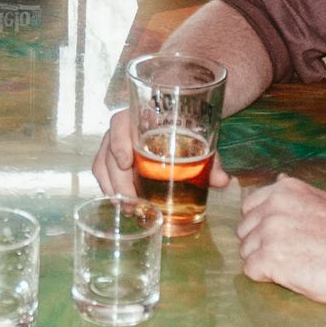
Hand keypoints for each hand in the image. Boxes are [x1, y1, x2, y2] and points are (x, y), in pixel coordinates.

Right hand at [91, 109, 230, 195]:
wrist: (179, 121)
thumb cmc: (185, 127)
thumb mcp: (199, 138)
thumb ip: (211, 158)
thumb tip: (223, 180)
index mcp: (139, 116)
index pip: (119, 124)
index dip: (118, 143)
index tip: (127, 163)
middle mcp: (122, 130)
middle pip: (109, 154)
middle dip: (119, 182)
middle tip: (133, 204)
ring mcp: (114, 145)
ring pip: (102, 167)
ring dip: (113, 190)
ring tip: (129, 210)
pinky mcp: (114, 160)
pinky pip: (104, 175)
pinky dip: (112, 191)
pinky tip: (126, 205)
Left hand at [236, 173, 325, 304]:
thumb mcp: (323, 200)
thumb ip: (295, 194)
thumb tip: (278, 179)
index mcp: (285, 190)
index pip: (250, 207)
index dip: (263, 225)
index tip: (283, 236)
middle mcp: (274, 207)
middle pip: (245, 230)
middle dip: (261, 243)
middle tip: (290, 253)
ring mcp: (270, 232)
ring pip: (246, 251)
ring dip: (263, 261)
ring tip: (293, 264)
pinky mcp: (270, 258)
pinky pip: (250, 270)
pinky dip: (265, 277)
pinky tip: (288, 275)